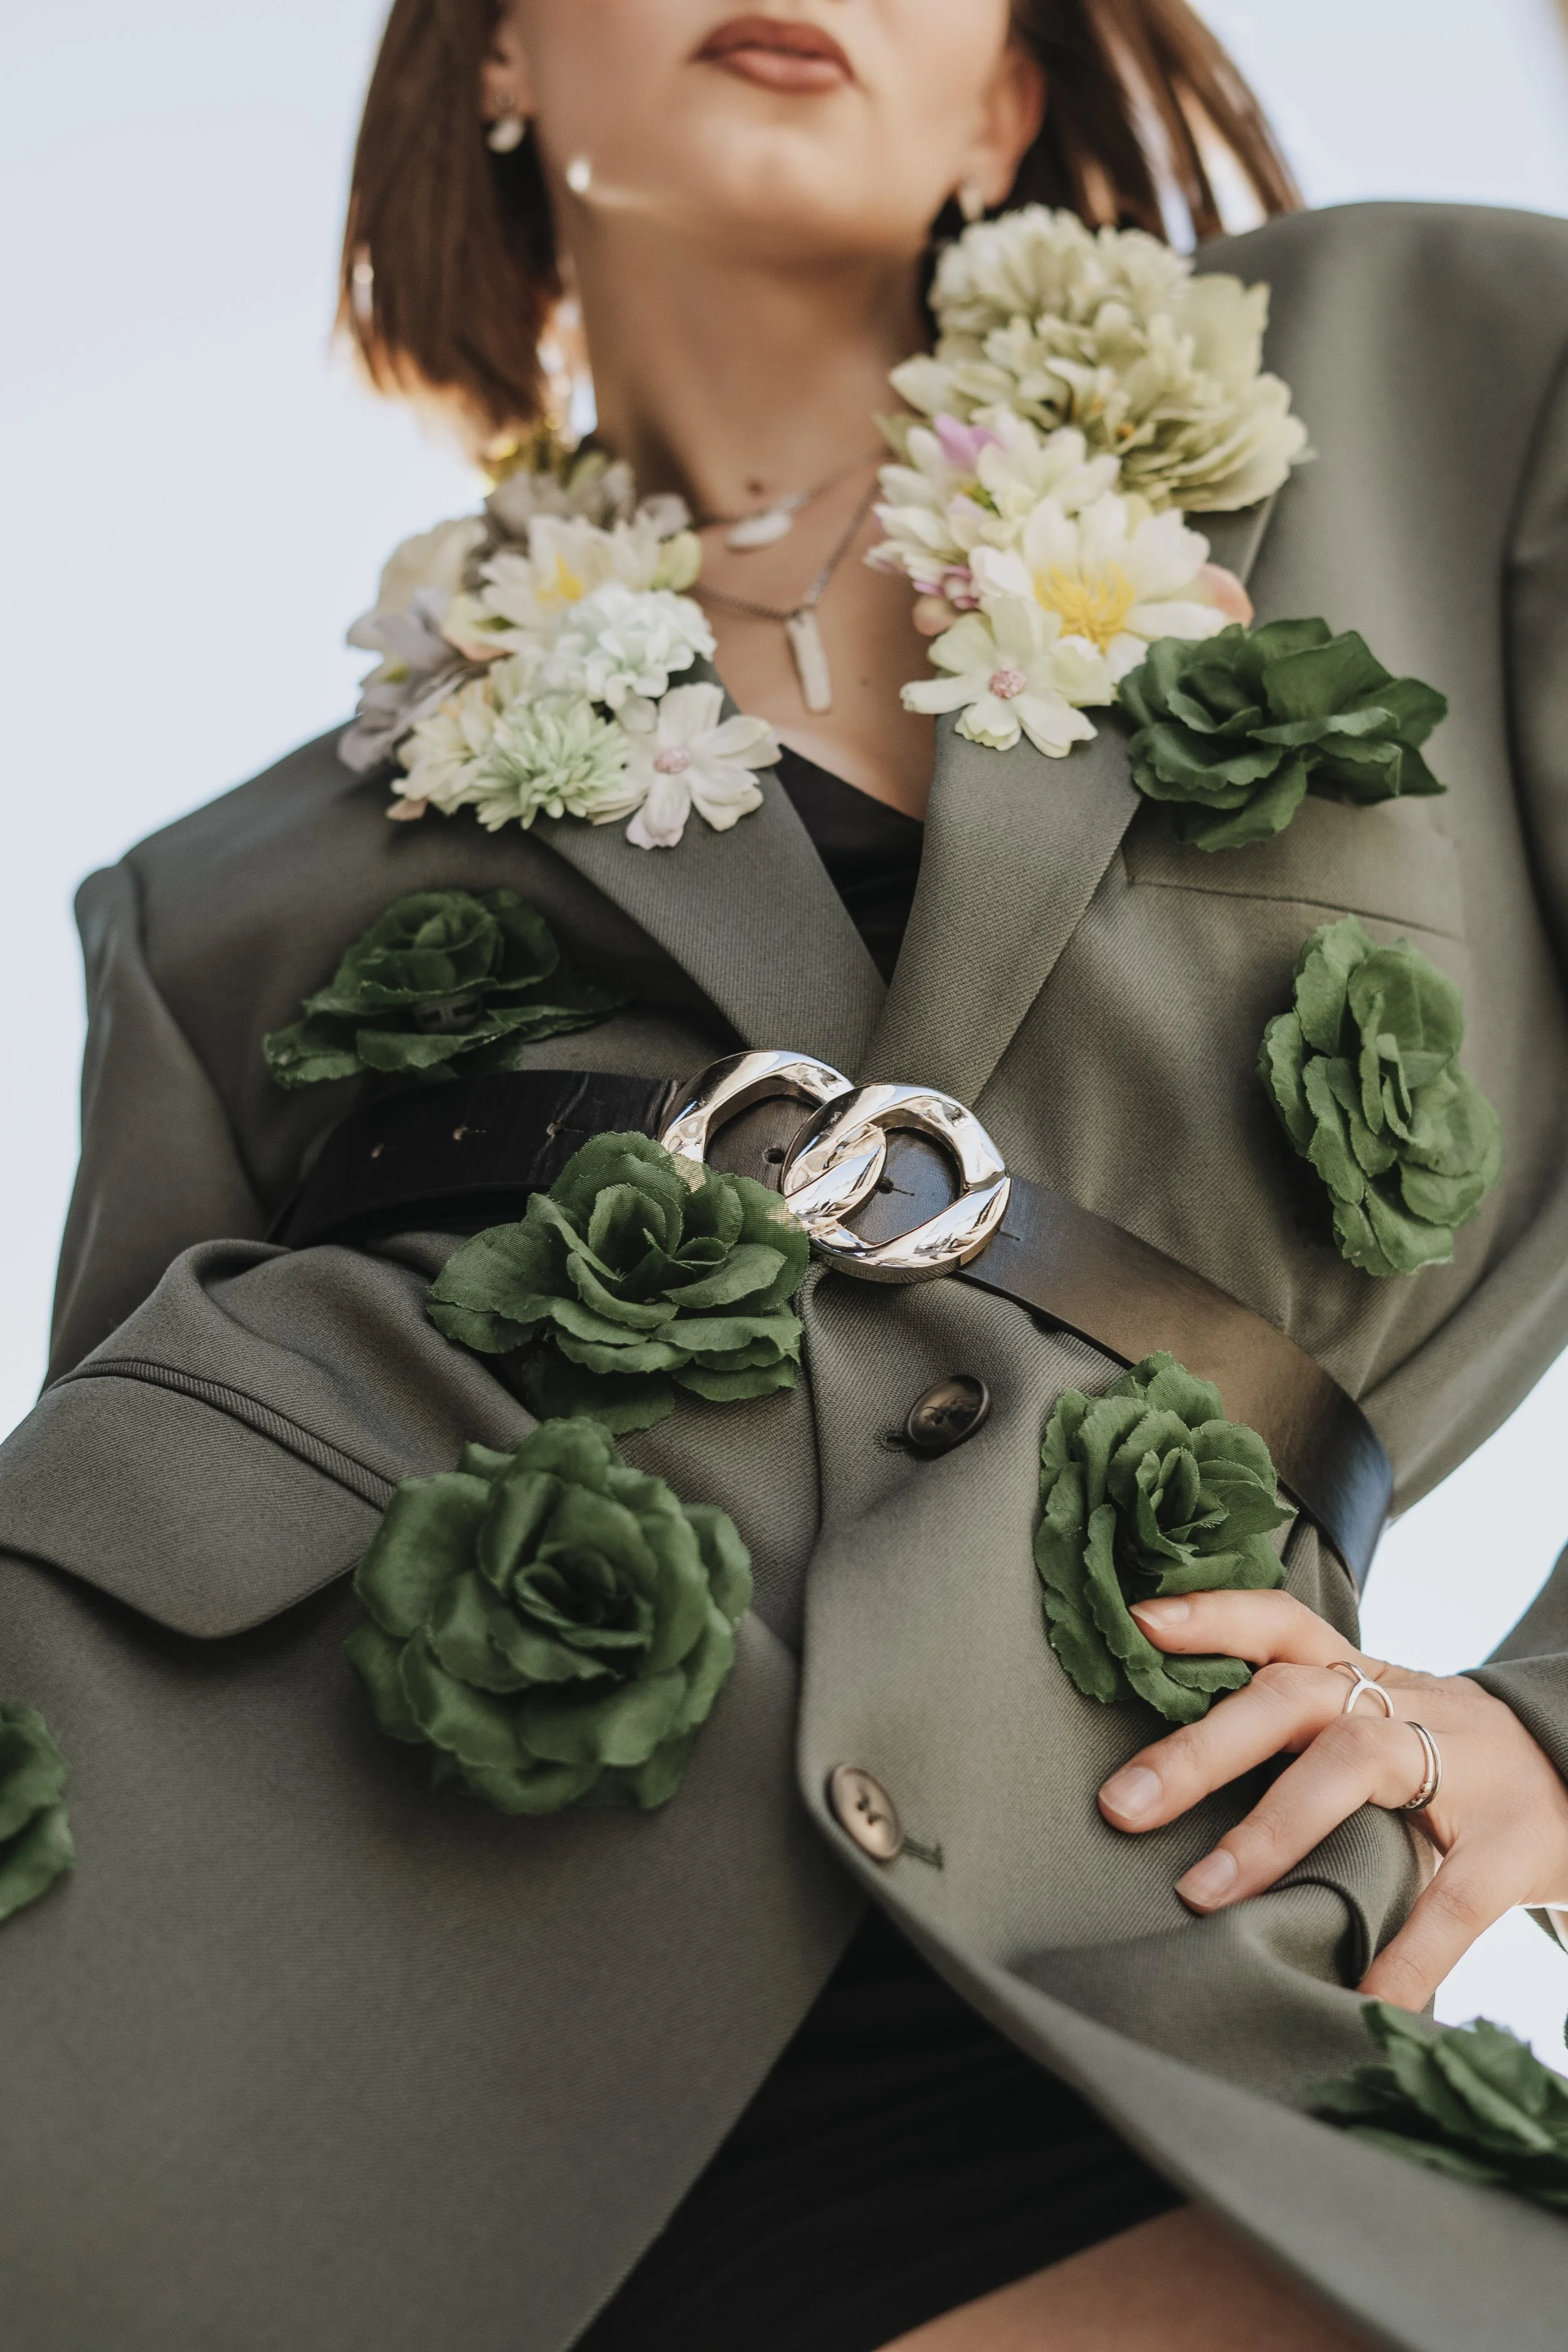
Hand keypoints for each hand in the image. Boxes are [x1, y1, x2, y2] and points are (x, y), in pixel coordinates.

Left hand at [1095, 1589, 1567, 2007]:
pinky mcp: (1513, 1846)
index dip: (1213, 1614)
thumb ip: (1304, 1736)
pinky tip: (1360, 2000)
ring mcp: (1464, 1770)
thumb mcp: (1389, 1723)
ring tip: (1201, 1891)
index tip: (1138, 1621)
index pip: (1283, 1622)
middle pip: (1293, 1696)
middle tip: (1120, 1804)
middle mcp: (1408, 1705)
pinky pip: (1453, 1901)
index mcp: (1369, 1677)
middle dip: (1202, 1746)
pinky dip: (1405, 1954)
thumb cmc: (1457, 1761)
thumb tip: (1166, 1780)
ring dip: (1271, 1826)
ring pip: (1356, 1765)